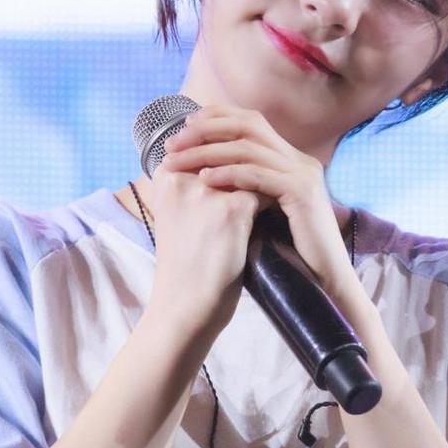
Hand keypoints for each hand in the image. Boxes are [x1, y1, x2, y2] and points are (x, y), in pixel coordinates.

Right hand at [145, 135, 272, 332]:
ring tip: (279, 186)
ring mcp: (206, 192)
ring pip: (248, 166)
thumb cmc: (184, 262)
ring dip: (266, 173)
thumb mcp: (177, 215)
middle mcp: (181, 177)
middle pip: (227, 149)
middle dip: (251, 155)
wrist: (185, 303)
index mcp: (165, 177)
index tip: (249, 154)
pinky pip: (263, 191)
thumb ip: (193, 186)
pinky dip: (275, 199)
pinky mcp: (230, 210)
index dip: (229, 147)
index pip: (204, 144)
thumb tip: (226, 162)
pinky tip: (282, 209)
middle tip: (271, 168)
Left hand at [161, 104, 358, 298]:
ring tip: (178, 162)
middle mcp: (299, 160)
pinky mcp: (302, 193)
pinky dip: (228, 174)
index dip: (216, 118)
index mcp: (291, 160)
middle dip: (206, 130)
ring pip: (248, 148)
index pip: (251, 121)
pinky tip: (204, 181)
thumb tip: (202, 174)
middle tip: (173, 143)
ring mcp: (303, 174)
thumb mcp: (262, 212)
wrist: (323, 281)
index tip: (183, 127)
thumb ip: (244, 189)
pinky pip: (258, 174)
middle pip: (248, 125)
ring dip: (207, 152)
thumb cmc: (288, 254)